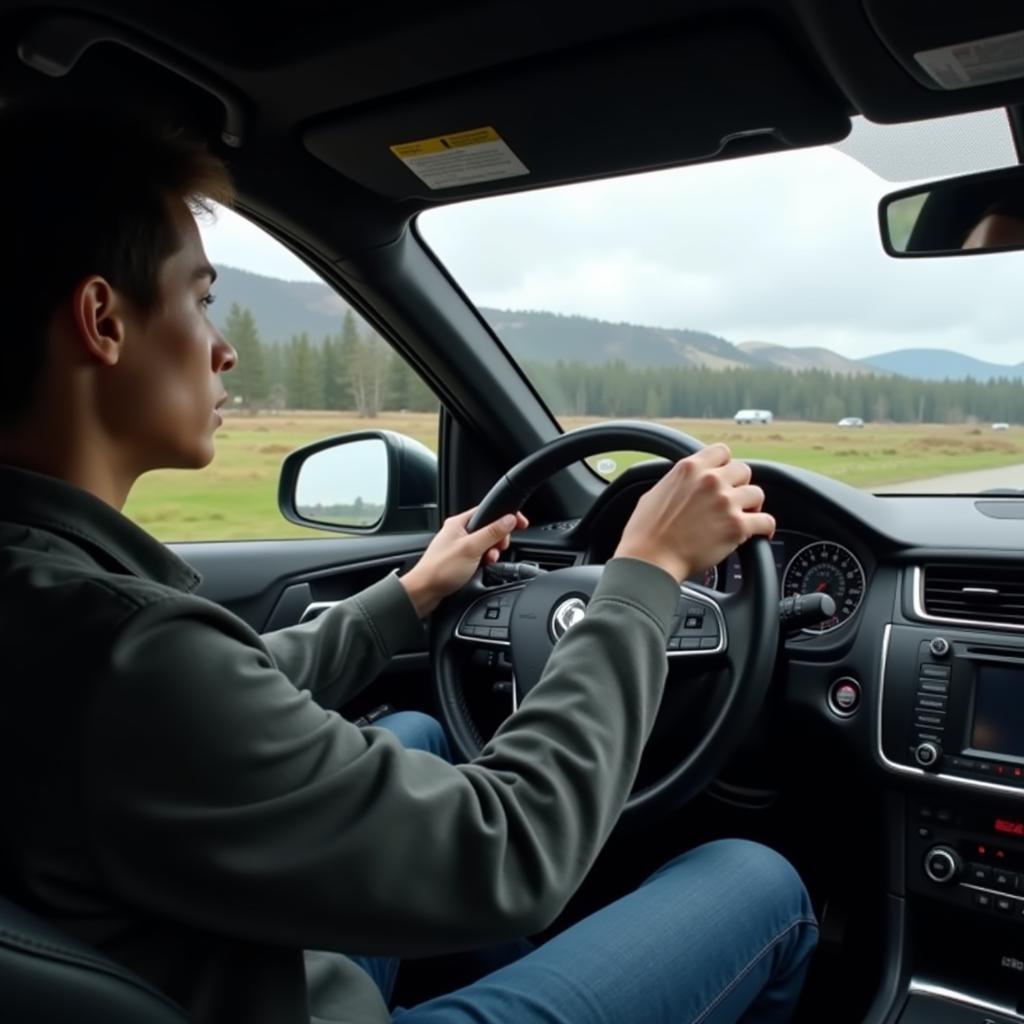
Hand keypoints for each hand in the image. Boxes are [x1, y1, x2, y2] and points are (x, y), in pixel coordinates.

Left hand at [399, 507, 528, 616]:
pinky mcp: (459, 560)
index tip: (520, 523)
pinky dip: (484, 560)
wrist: (424, 592)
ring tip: (487, 560)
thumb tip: (509, 520)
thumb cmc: (440, 569)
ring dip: (491, 552)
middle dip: (498, 540)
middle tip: (498, 548)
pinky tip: (482, 567)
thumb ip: (492, 532)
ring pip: (485, 544)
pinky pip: (479, 555)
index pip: (488, 511)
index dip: (505, 516)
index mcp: (459, 523)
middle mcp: (458, 532)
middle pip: (489, 528)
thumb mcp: (472, 548)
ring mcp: (458, 546)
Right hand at [614, 443, 773, 582]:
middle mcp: (710, 480)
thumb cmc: (645, 532)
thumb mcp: (655, 492)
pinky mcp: (737, 526)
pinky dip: (765, 528)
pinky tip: (760, 533)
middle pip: (743, 471)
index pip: (722, 452)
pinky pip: (766, 521)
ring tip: (744, 516)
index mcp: (690, 468)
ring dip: (751, 506)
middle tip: (732, 499)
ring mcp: (726, 502)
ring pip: (757, 494)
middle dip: (739, 485)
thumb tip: (685, 485)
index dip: (725, 465)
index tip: (723, 476)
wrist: (650, 559)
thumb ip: (678, 482)